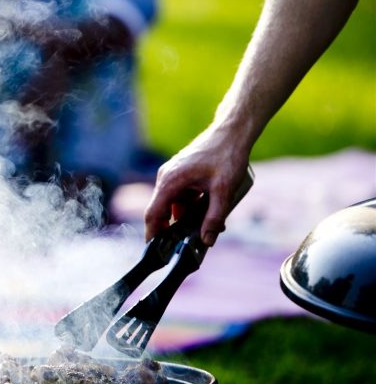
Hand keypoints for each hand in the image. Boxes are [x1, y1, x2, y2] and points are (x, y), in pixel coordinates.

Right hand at [144, 125, 251, 245]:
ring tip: (211, 226)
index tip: (155, 250)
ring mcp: (173, 174)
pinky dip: (192, 206)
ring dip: (188, 217)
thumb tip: (207, 241)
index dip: (153, 233)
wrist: (231, 132)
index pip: (153, 214)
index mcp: (169, 181)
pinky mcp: (182, 173)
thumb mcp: (223, 191)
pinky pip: (182, 195)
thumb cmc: (225, 156)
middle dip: (176, 228)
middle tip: (190, 244)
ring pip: (174, 204)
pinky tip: (210, 210)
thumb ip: (214, 218)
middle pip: (162, 210)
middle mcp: (166, 177)